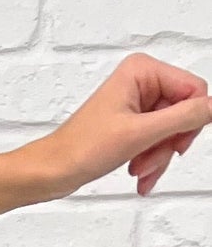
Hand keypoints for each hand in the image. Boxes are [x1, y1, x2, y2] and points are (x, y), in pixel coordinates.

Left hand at [30, 51, 210, 199]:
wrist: (52, 171)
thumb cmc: (81, 149)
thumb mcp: (141, 134)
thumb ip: (183, 117)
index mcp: (142, 70)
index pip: (194, 90)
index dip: (190, 122)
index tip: (177, 145)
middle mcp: (140, 80)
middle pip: (183, 112)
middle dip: (169, 143)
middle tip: (149, 161)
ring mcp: (136, 102)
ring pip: (171, 130)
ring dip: (159, 156)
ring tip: (139, 171)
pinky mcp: (131, 121)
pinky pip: (157, 140)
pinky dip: (151, 160)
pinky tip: (139, 176)